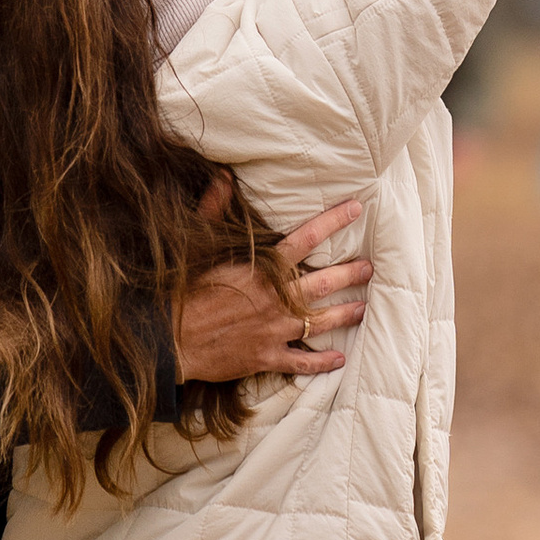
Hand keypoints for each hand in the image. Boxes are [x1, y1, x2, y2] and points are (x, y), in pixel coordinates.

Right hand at [177, 195, 368, 382]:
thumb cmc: (182, 288)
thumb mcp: (197, 243)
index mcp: (263, 267)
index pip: (307, 238)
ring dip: (345, 314)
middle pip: (324, 283)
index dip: (334, 221)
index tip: (356, 209)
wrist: (169, 337)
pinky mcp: (266, 357)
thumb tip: (224, 176)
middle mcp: (276, 297)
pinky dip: (321, 363)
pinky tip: (339, 359)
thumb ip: (215, 208)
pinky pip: (301, 362)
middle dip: (350, 274)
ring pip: (320, 321)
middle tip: (370, 268)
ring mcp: (274, 329)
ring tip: (365, 308)